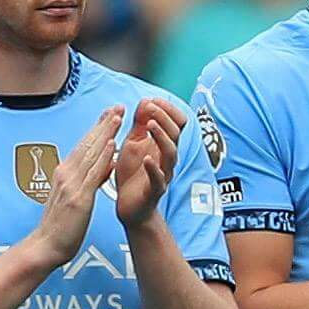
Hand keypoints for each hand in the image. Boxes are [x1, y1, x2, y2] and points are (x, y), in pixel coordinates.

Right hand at [27, 108, 121, 263]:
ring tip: (117, 116)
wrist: (45, 246)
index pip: (84, 146)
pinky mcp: (78, 198)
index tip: (109, 114)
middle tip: (117, 106)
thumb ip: (90, 179)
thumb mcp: (76, 197)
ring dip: (105, 133)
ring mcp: (71, 185)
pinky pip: (93, 174)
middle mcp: (66, 174)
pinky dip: (102, 157)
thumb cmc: (60, 226)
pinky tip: (111, 144)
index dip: (97, 129)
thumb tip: (107, 164)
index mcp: (65, 173)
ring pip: (91, 153)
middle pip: (87, 144)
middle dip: (103, 124)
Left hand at [108, 95, 186, 228]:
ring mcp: (163, 174)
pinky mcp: (154, 190)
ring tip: (149, 124)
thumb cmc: (133, 175)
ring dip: (161, 136)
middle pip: (176, 133)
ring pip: (171, 153)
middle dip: (164, 117)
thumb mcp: (133, 143)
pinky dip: (153, 168)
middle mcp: (167, 158)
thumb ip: (139, 124)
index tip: (152, 100)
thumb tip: (146, 101)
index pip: (178, 122)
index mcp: (163, 145)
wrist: (130, 207)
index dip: (168, 109)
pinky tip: (146, 158)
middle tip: (149, 108)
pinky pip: (158, 179)